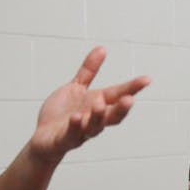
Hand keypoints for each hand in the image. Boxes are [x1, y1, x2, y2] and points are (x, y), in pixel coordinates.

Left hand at [27, 46, 150, 164]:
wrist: (43, 139)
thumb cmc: (62, 115)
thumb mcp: (76, 88)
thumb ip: (89, 71)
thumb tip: (102, 48)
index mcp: (97, 105)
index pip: (118, 96)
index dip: (132, 88)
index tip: (147, 79)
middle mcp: (92, 119)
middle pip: (112, 116)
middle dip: (121, 109)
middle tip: (129, 99)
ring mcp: (79, 131)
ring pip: (93, 127)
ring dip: (98, 116)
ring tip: (99, 103)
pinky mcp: (63, 140)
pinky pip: (71, 135)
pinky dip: (74, 127)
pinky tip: (76, 118)